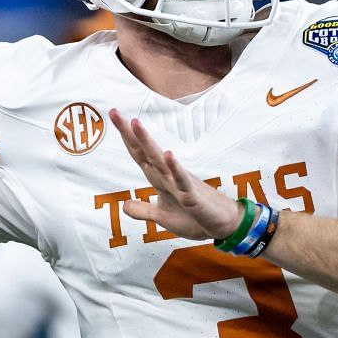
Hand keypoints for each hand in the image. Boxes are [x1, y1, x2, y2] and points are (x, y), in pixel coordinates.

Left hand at [111, 110, 241, 240]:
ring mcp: (180, 183)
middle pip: (145, 151)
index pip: (139, 155)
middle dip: (129, 133)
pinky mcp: (192, 195)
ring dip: (147, 142)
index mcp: (161, 179)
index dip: (126, 138)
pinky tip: (168, 155)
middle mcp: (168, 176)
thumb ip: (143, 210)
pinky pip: (182, 180)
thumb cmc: (195, 218)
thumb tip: (123, 205)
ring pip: (160, 160)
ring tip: (135, 123)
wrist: (224, 225)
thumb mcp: (163, 217)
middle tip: (114, 112)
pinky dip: (175, 168)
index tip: (113, 116)